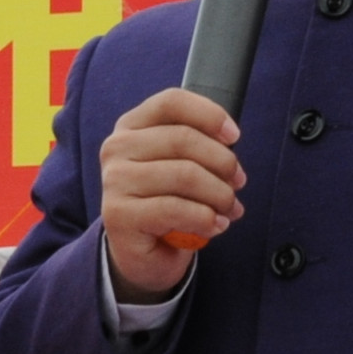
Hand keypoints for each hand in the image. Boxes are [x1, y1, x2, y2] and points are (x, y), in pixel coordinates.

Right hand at [100, 88, 244, 300]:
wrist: (142, 251)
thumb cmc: (166, 199)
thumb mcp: (181, 164)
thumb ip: (199, 143)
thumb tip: (229, 139)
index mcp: (132, 125)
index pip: (172, 102)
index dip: (209, 114)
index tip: (234, 136)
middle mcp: (117, 147)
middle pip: (183, 138)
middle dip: (222, 162)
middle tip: (238, 182)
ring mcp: (114, 181)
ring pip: (184, 174)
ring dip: (219, 194)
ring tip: (229, 208)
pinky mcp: (119, 214)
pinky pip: (175, 209)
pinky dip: (205, 218)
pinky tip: (215, 225)